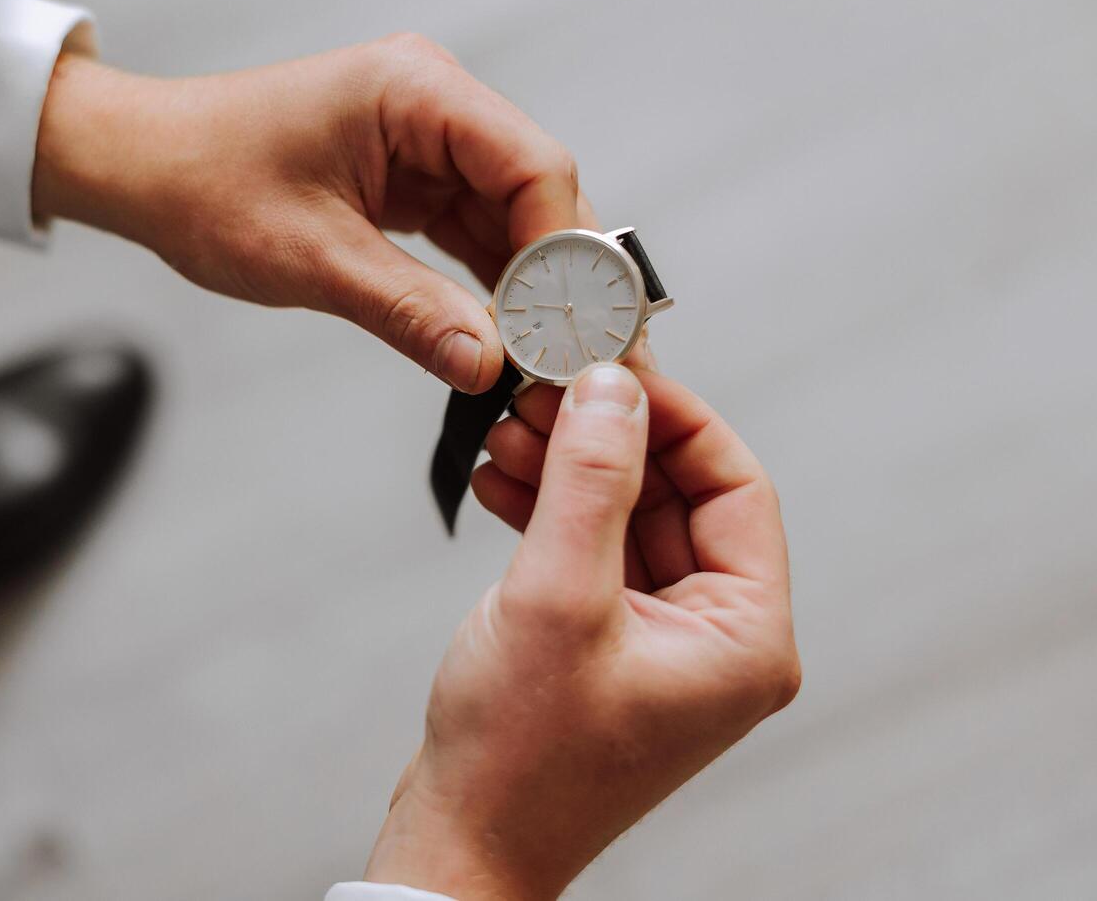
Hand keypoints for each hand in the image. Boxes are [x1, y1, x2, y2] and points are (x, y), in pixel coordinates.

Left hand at [32, 35, 591, 392]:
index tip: (573, 331)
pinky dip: (493, 284)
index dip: (564, 254)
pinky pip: (475, 230)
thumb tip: (489, 364)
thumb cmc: (204, 182)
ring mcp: (428, 139)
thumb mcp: (311, 258)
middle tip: (581, 358)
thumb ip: (408, 309)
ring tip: (553, 360)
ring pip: (515, 217)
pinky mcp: (414, 174)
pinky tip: (509, 335)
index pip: (535, 166)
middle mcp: (435, 103)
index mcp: (417, 91)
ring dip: (532, 288)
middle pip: (539, 191)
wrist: (143, 165)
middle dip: (560, 278)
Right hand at [364, 363, 798, 899]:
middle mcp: (715, 638)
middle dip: (604, 438)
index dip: (674, 417)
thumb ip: (592, 478)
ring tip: (506, 433)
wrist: (462, 841)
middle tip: (542, 390)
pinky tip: (499, 483)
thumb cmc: (518, 756)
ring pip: (627, 517)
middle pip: (676, 495)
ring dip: (567, 469)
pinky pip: (591, 551)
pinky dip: (547, 511)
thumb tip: (612, 385)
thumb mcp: (558, 595)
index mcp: (744, 637)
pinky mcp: (606, 643)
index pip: (735, 486)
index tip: (612, 366)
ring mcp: (659, 642)